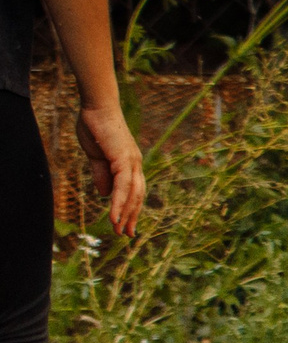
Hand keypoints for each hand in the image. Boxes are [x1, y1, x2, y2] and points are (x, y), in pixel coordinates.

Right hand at [74, 103, 143, 235]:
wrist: (96, 108)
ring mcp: (131, 162)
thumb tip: (104, 194)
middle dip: (132, 216)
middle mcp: (135, 165)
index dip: (131, 209)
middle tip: (127, 235)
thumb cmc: (96, 129)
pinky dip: (119, 202)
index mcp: (129, 165)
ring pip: (132, 194)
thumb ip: (102, 174)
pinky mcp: (124, 159)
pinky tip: (115, 215)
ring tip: (121, 230)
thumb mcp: (96, 157)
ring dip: (126, 214)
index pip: (134, 191)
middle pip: (137, 196)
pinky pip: (123, 186)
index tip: (126, 225)